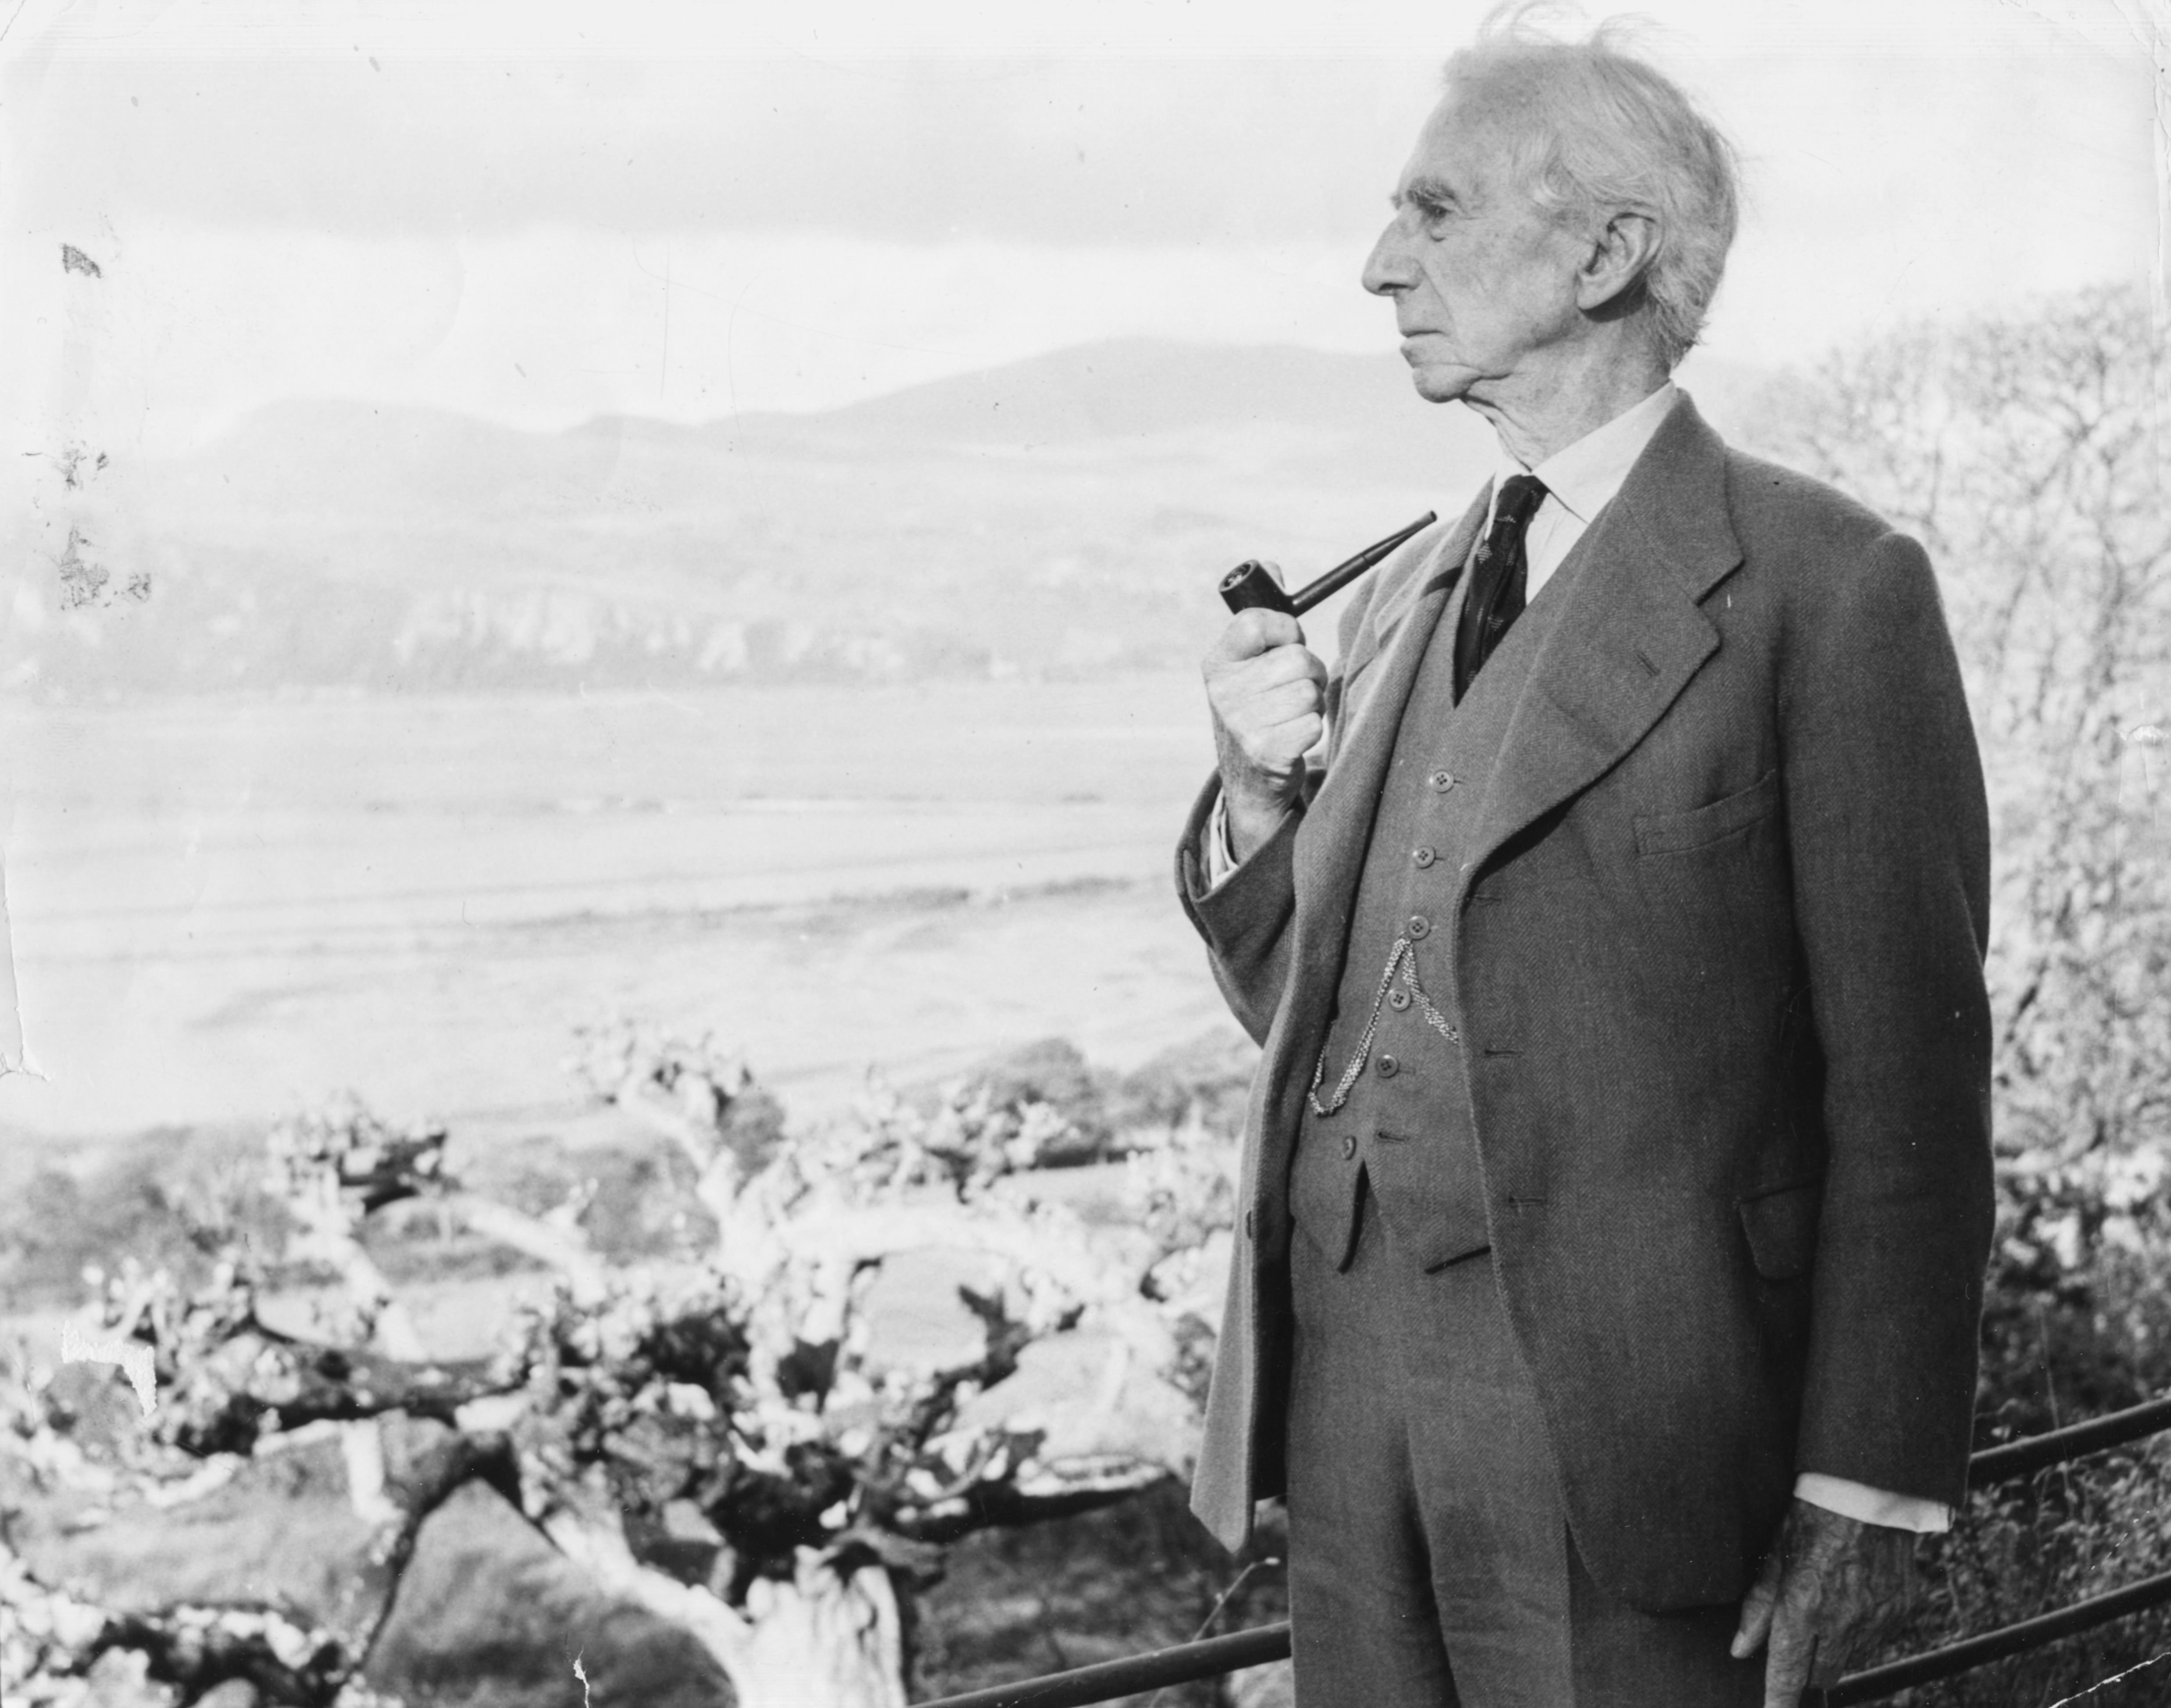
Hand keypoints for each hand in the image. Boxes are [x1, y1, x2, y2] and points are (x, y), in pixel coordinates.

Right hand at [1202, 590, 1326, 858]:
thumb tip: (1271, 565)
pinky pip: (1313, 722)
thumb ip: (1262, 618)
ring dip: (1312, 704)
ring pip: (1309, 691)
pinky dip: (1312, 731)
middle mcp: (1222, 691)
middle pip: (1297, 659)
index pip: (1257, 621)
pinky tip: (1292, 740)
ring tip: (1291, 717)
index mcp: (1217, 663)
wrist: (1249, 782)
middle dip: (1308, 674)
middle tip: (1292, 692)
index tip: (1284, 645)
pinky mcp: (1265, 751)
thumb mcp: (1247, 664)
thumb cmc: (1259, 711)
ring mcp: (1241, 723)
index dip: (1284, 631)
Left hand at [1732, 1498, 1916, 1706]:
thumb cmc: (1811, 1518)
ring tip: (1828, 1601)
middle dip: (1807, 1669)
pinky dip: (1861, 1629)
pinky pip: (1877, 1638)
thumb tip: (1740, 1649)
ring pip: (1850, 1658)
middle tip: (1799, 1640)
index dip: (1779, 1699)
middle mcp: (1843, 1622)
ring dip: (1834, 1646)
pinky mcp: (1900, 1612)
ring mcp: (1876, 1620)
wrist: (1868, 1492)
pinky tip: (1853, 1594)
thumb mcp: (1774, 1556)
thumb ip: (1758, 1607)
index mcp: (1804, 1607)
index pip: (1789, 1672)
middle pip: (1822, 1675)